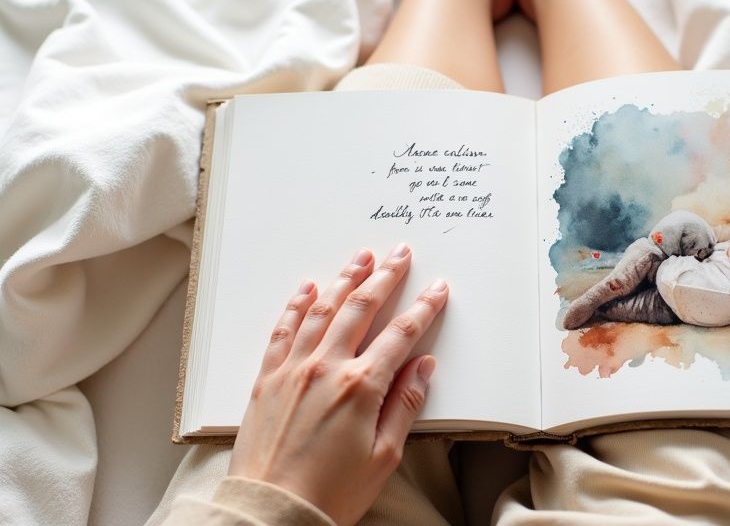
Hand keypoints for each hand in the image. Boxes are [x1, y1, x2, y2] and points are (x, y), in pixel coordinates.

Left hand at [228, 244, 447, 524]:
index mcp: (361, 387)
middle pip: (361, 308)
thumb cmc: (330, 493)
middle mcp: (326, 368)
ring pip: (322, 309)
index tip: (436, 289)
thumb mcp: (383, 456)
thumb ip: (404, 404)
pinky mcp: (267, 379)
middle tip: (400, 254)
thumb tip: (423, 367)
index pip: (401, 334)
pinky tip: (308, 289)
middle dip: (385, 277)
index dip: (423, 308)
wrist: (271, 511)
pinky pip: (283, 330)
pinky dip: (297, 305)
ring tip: (361, 258)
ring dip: (345, 279)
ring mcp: (293, 369)